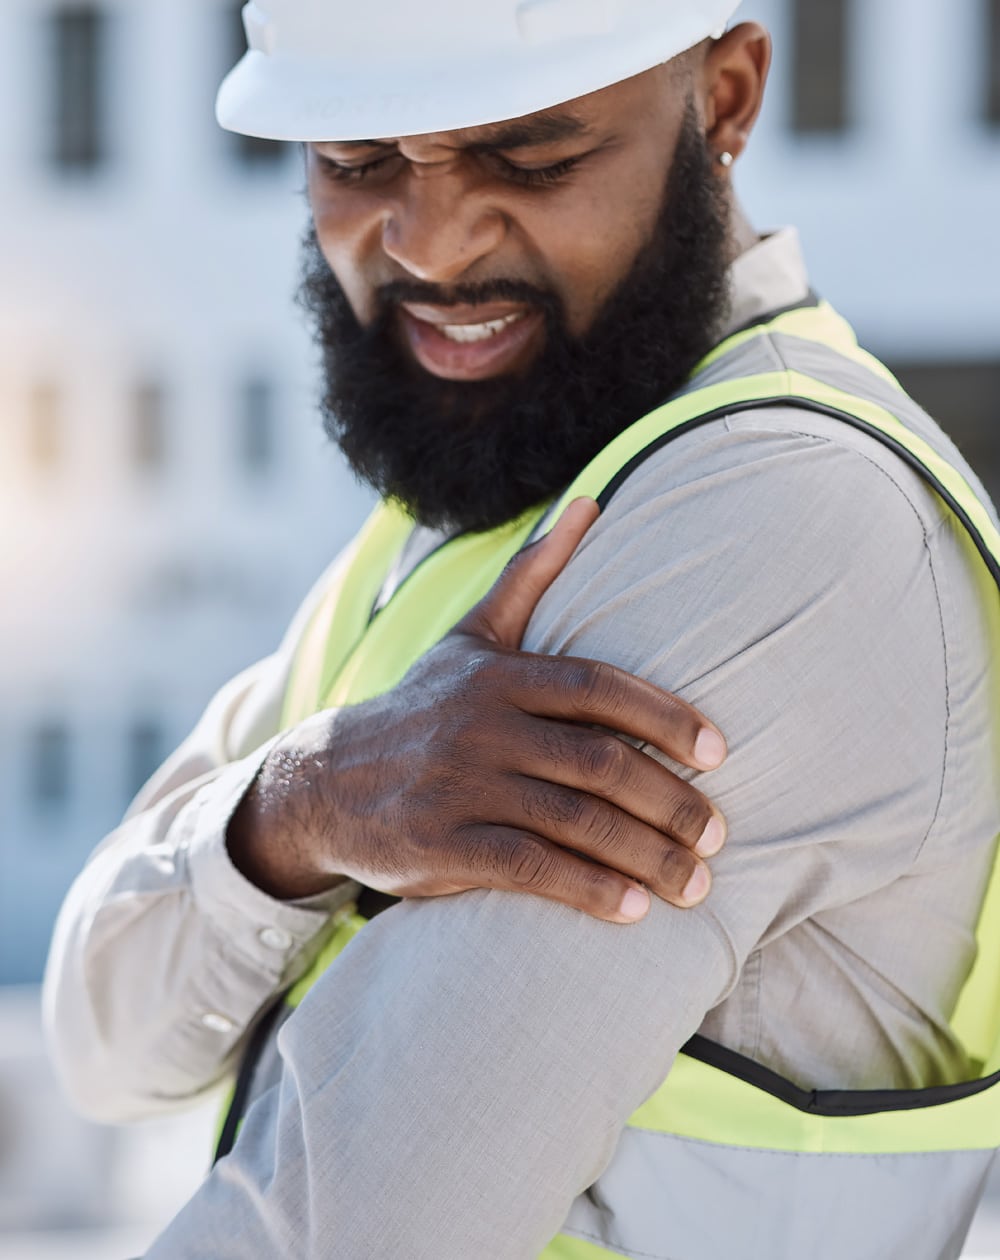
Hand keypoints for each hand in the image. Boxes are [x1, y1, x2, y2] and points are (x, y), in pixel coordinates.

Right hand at [228, 499, 727, 922]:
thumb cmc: (423, 706)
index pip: (598, 689)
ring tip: (695, 883)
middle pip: (599, 762)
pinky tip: (632, 909)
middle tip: (719, 835)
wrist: (327, 779)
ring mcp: (459, 786)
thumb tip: (591, 502)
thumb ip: (533, 576)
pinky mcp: (441, 844)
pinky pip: (528, 869)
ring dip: (646, 857)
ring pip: (573, 821)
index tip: (718, 754)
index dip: (664, 719)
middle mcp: (481, 726)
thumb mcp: (473, 637)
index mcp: (499, 675)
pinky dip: (587, 890)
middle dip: (672, 803)